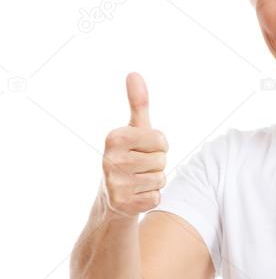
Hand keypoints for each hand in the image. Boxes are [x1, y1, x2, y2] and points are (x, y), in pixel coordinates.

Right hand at [101, 72, 168, 217]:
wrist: (111, 197)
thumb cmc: (129, 156)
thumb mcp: (134, 129)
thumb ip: (138, 103)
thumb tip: (134, 74)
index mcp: (114, 138)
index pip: (160, 139)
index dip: (159, 145)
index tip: (143, 148)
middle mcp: (110, 160)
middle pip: (162, 160)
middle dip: (157, 164)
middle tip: (140, 167)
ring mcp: (115, 184)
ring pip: (160, 179)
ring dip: (155, 181)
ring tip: (138, 180)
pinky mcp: (123, 204)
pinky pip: (156, 197)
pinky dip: (151, 197)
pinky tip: (137, 195)